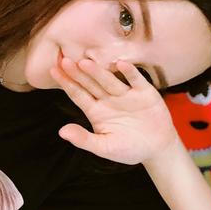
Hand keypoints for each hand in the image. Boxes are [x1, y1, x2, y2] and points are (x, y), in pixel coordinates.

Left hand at [49, 57, 178, 164]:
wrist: (157, 149)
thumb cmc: (128, 148)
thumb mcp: (104, 148)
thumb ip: (84, 139)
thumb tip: (62, 131)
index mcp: (96, 111)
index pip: (78, 95)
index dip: (67, 83)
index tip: (54, 71)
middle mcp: (108, 99)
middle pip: (91, 84)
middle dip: (79, 73)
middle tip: (65, 60)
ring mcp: (126, 94)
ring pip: (110, 81)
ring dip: (98, 72)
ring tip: (86, 62)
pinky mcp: (145, 93)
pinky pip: (136, 80)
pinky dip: (130, 73)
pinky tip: (121, 64)